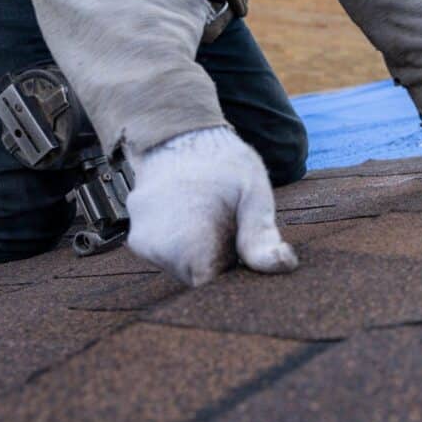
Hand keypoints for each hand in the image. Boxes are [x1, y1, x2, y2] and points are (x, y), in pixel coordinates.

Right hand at [125, 127, 297, 285]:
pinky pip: (169, 255)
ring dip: (203, 254)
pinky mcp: (138, 239)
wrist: (179, 133)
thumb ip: (262, 235)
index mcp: (188, 242)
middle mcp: (157, 248)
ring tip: (213, 217)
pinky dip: (186, 245)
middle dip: (220, 263)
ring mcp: (143, 243)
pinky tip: (196, 217)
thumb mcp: (253, 193)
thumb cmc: (221, 161)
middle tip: (231, 228)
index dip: (234, 275)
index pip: (212, 287)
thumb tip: (282, 265)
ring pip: (183, 268)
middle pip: (198, 280)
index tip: (244, 253)